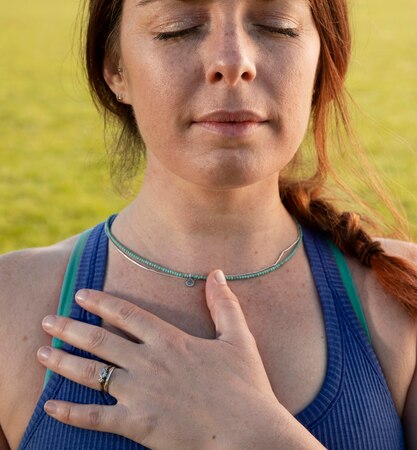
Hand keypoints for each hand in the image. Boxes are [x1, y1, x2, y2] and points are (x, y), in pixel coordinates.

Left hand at [38, 270, 283, 448]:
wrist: (248, 433)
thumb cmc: (246, 386)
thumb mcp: (238, 338)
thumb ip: (224, 304)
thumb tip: (217, 273)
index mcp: (170, 340)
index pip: (126, 313)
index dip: (100, 302)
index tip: (79, 295)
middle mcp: (149, 362)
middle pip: (99, 341)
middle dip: (69, 329)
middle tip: (46, 321)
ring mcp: (140, 393)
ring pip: (91, 374)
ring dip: (62, 362)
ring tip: (40, 353)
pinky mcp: (137, 424)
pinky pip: (95, 417)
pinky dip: (70, 412)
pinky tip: (51, 405)